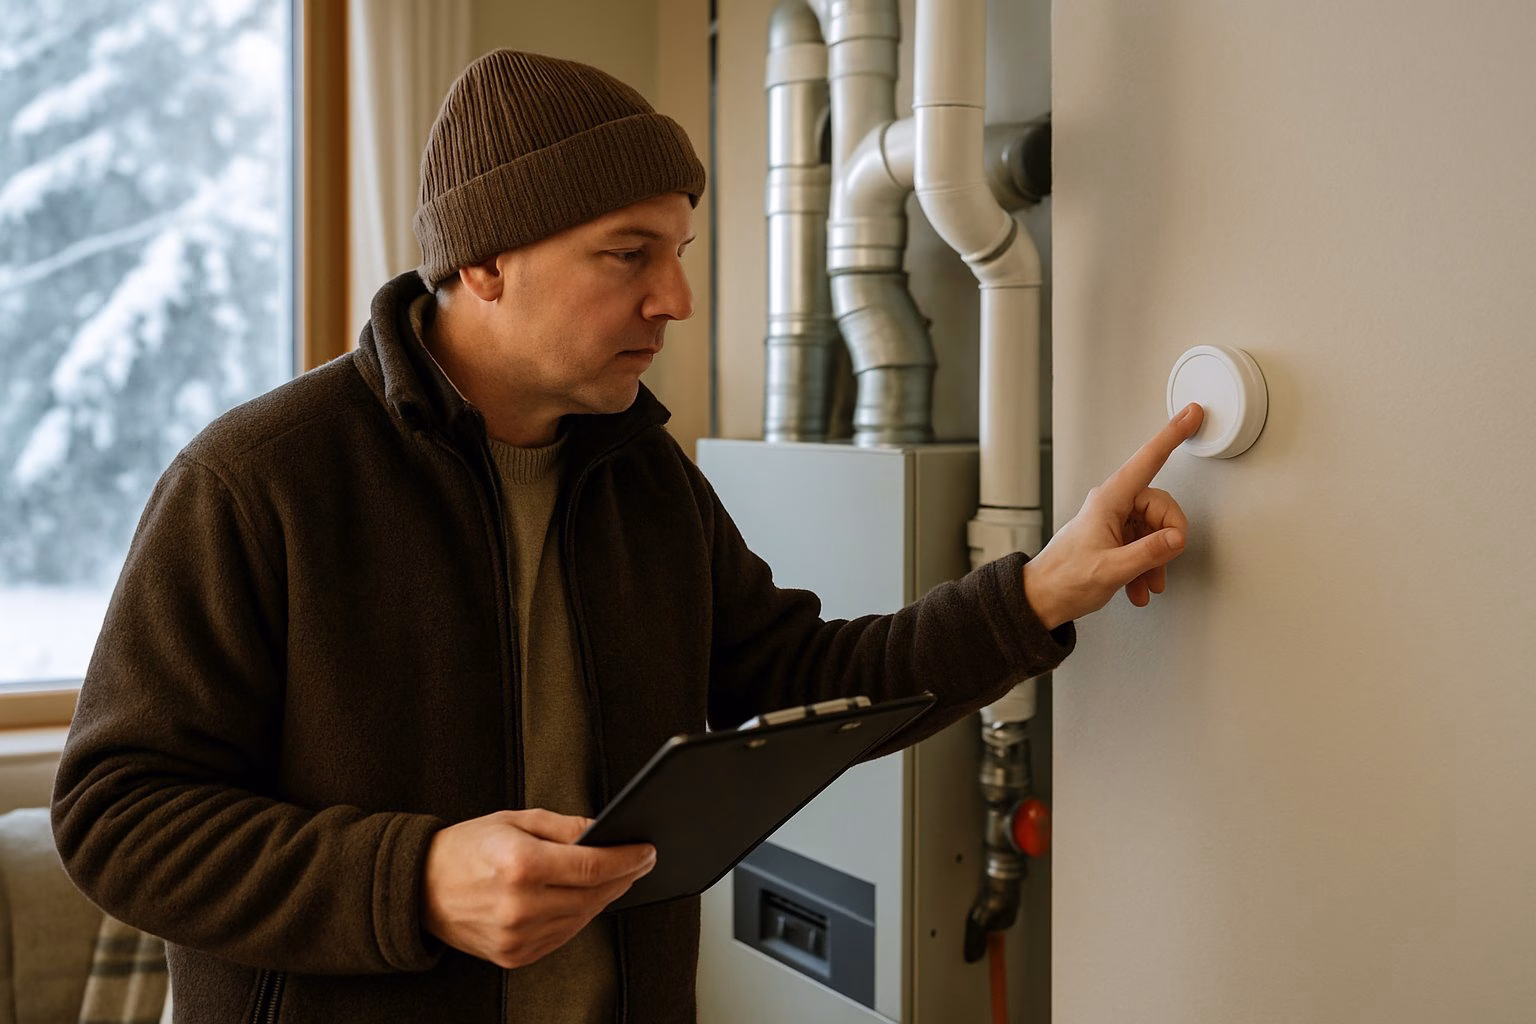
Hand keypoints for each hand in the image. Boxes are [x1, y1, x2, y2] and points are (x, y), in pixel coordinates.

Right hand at [421, 808, 654, 967]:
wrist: (420, 888)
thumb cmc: (467, 848)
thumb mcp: (516, 820)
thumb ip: (564, 826)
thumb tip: (603, 831)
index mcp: (521, 865)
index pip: (593, 867)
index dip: (628, 859)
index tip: (647, 850)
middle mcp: (520, 906)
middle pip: (594, 896)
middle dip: (624, 877)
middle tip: (640, 861)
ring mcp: (517, 936)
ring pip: (583, 918)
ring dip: (604, 897)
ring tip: (615, 877)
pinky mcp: (514, 955)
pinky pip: (563, 936)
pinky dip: (578, 916)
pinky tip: (583, 899)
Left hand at [1022, 403, 1203, 628]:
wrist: (1041, 599)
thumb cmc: (1064, 580)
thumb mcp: (1111, 569)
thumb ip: (1148, 552)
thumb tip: (1176, 538)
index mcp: (1109, 500)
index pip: (1148, 460)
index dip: (1172, 435)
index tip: (1191, 414)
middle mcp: (1112, 505)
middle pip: (1160, 507)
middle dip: (1167, 538)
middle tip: (1161, 562)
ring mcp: (1113, 522)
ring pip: (1154, 529)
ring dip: (1155, 560)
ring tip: (1146, 583)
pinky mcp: (1113, 538)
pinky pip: (1143, 544)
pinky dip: (1145, 568)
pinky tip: (1138, 588)